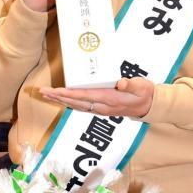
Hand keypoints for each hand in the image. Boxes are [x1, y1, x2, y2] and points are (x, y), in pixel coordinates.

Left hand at [39, 77, 154, 118]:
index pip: (85, 96)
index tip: (57, 91)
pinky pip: (81, 106)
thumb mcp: (141, 86)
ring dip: (60, 100)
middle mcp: (102, 107)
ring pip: (76, 105)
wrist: (149, 106)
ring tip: (46, 95)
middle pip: (75, 102)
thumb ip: (130, 85)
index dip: (70, 94)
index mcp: (110, 99)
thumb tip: (120, 83)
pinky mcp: (101, 108)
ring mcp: (100, 109)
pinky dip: (69, 102)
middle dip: (58, 97)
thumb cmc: (144, 93)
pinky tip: (61, 99)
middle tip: (42, 91)